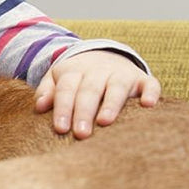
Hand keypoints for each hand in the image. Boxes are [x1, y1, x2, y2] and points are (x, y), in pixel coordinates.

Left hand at [34, 50, 160, 138]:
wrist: (104, 54)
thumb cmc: (77, 77)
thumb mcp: (58, 78)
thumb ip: (48, 91)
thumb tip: (38, 107)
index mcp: (74, 71)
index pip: (66, 89)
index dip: (62, 108)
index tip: (60, 129)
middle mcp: (98, 71)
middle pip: (89, 90)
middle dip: (84, 111)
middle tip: (81, 134)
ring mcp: (121, 73)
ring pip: (116, 87)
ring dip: (111, 104)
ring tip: (105, 122)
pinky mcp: (142, 79)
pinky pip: (149, 84)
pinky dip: (150, 93)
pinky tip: (148, 105)